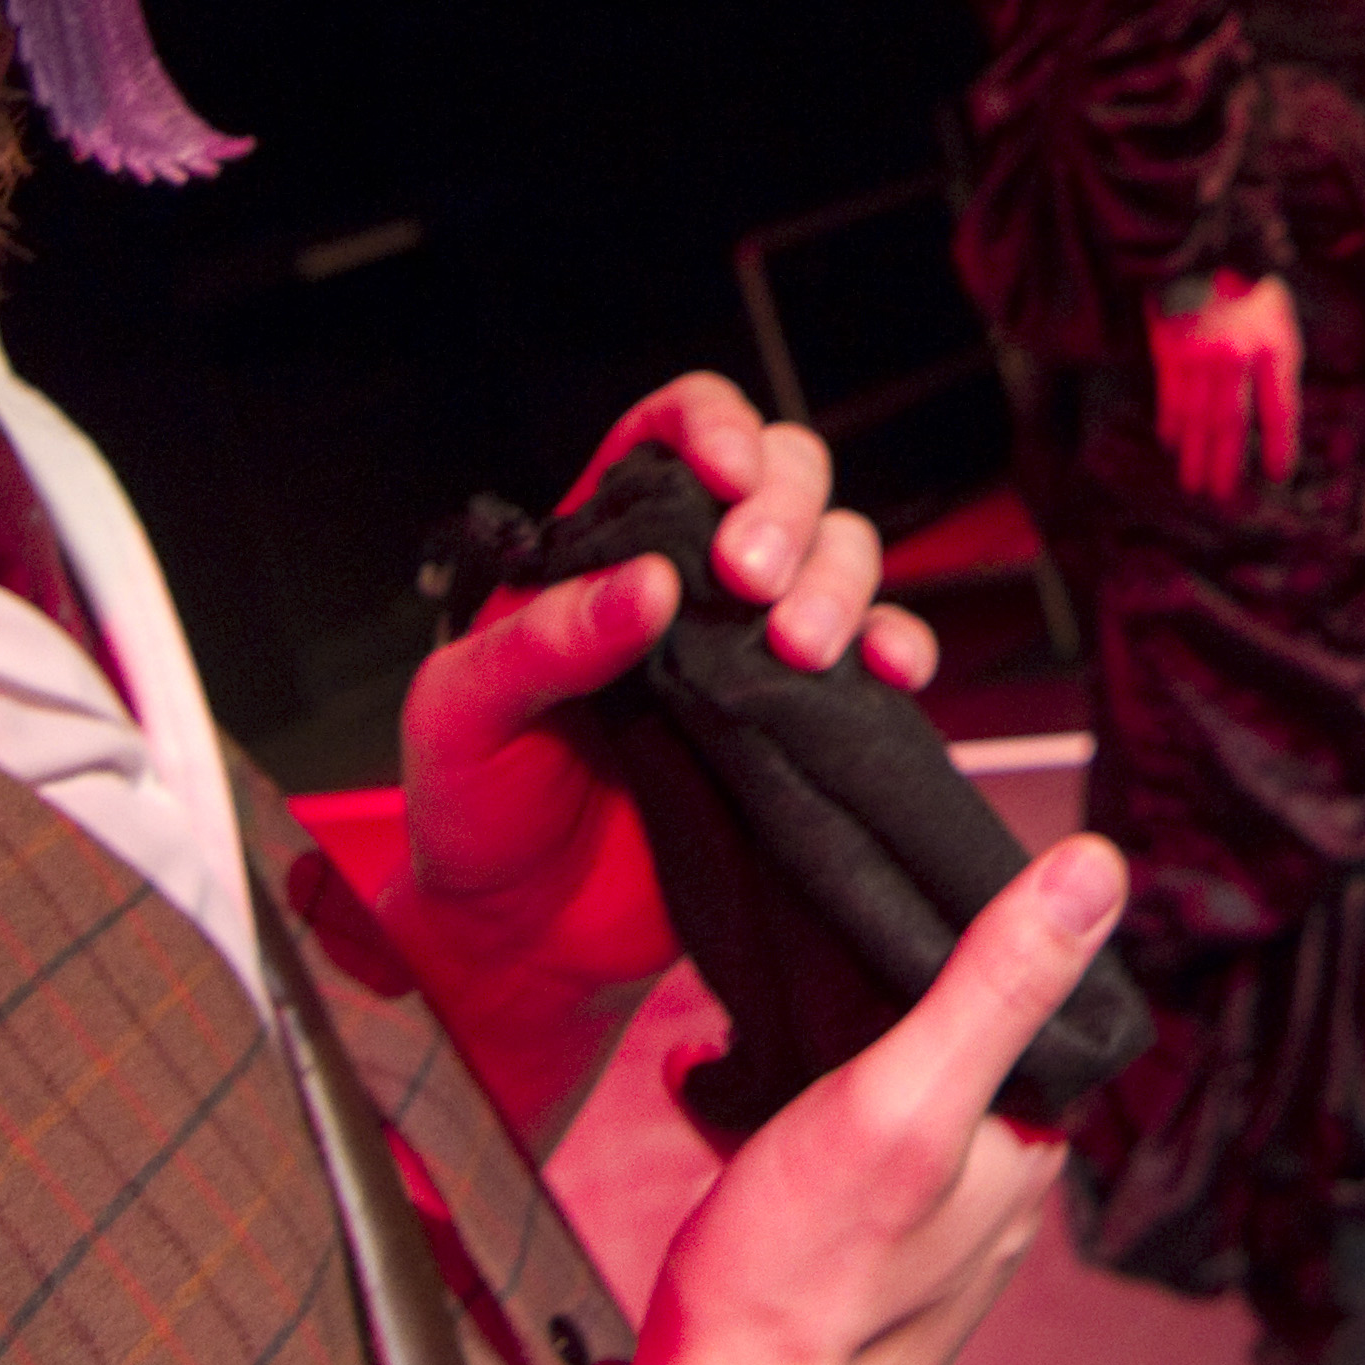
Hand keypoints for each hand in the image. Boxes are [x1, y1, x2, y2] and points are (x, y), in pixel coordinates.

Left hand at [387, 374, 936, 1123]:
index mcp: (597, 547)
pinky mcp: (800, 719)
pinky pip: (877, 656)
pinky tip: (890, 672)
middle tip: (751, 578)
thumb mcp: (464, 713)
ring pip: (841, 552)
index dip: (711, 426)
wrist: (521, 939)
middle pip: (781, 476)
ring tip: (801, 645)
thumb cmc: (474, 809)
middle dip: (786, 507)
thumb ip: (547, 641)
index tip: (725, 474)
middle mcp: (686, 579)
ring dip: (839, 580)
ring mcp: (750, 647)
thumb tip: (649, 585)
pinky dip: (900, 649)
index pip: (669, 434)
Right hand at [629, 831, 1128, 1364]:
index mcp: (1027, 1147)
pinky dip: (766, 1121)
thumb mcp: (905, 1096)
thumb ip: (997, 982)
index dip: (965, 940)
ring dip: (813, 1060)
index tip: (891, 899)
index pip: (1031, 1005)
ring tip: (747, 1030)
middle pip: (951, 1051)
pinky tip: (711, 1100)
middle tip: (801, 957)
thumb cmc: (805, 1282)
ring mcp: (918, 1241)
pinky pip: (819, 1167)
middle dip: (876, 999)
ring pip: (881, 1105)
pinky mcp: (847, 1270)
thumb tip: (1098, 868)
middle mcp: (990, 1198)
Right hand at [1147, 272, 1301, 503]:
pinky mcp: (1170, 350)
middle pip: (1233, 422)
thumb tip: (1278, 424)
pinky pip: (1172, 397)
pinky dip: (1172, 423)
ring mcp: (1201, 354)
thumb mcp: (1279, 322)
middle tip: (1225, 495)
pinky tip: (1173, 444)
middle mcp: (1237, 355)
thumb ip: (1279, 369)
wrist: (1203, 252)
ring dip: (1195, 454)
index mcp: (1273, 347)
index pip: (1279, 408)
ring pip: (1199, 417)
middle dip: (1227, 463)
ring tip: (1195, 484)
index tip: (1276, 474)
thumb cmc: (1248, 292)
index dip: (1278, 445)